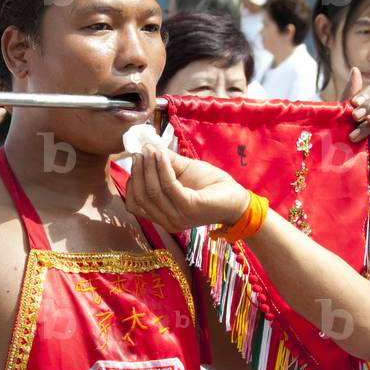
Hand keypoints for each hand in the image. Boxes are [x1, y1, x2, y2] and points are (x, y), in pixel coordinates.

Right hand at [126, 144, 249, 231]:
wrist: (237, 198)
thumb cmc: (210, 185)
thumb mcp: (182, 171)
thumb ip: (164, 162)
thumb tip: (145, 147)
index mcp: (162, 216)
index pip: (134, 204)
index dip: (133, 180)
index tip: (136, 158)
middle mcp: (167, 221)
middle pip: (141, 197)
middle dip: (139, 172)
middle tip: (141, 152)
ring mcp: (178, 217)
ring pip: (152, 192)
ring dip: (149, 168)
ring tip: (151, 151)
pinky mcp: (190, 208)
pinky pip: (169, 187)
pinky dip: (163, 169)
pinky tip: (162, 156)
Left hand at [343, 67, 369, 173]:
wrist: (345, 177)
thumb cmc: (341, 150)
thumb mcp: (342, 120)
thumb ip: (350, 96)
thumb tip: (355, 69)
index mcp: (369, 111)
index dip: (363, 93)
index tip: (350, 103)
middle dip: (368, 101)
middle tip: (354, 113)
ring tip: (357, 123)